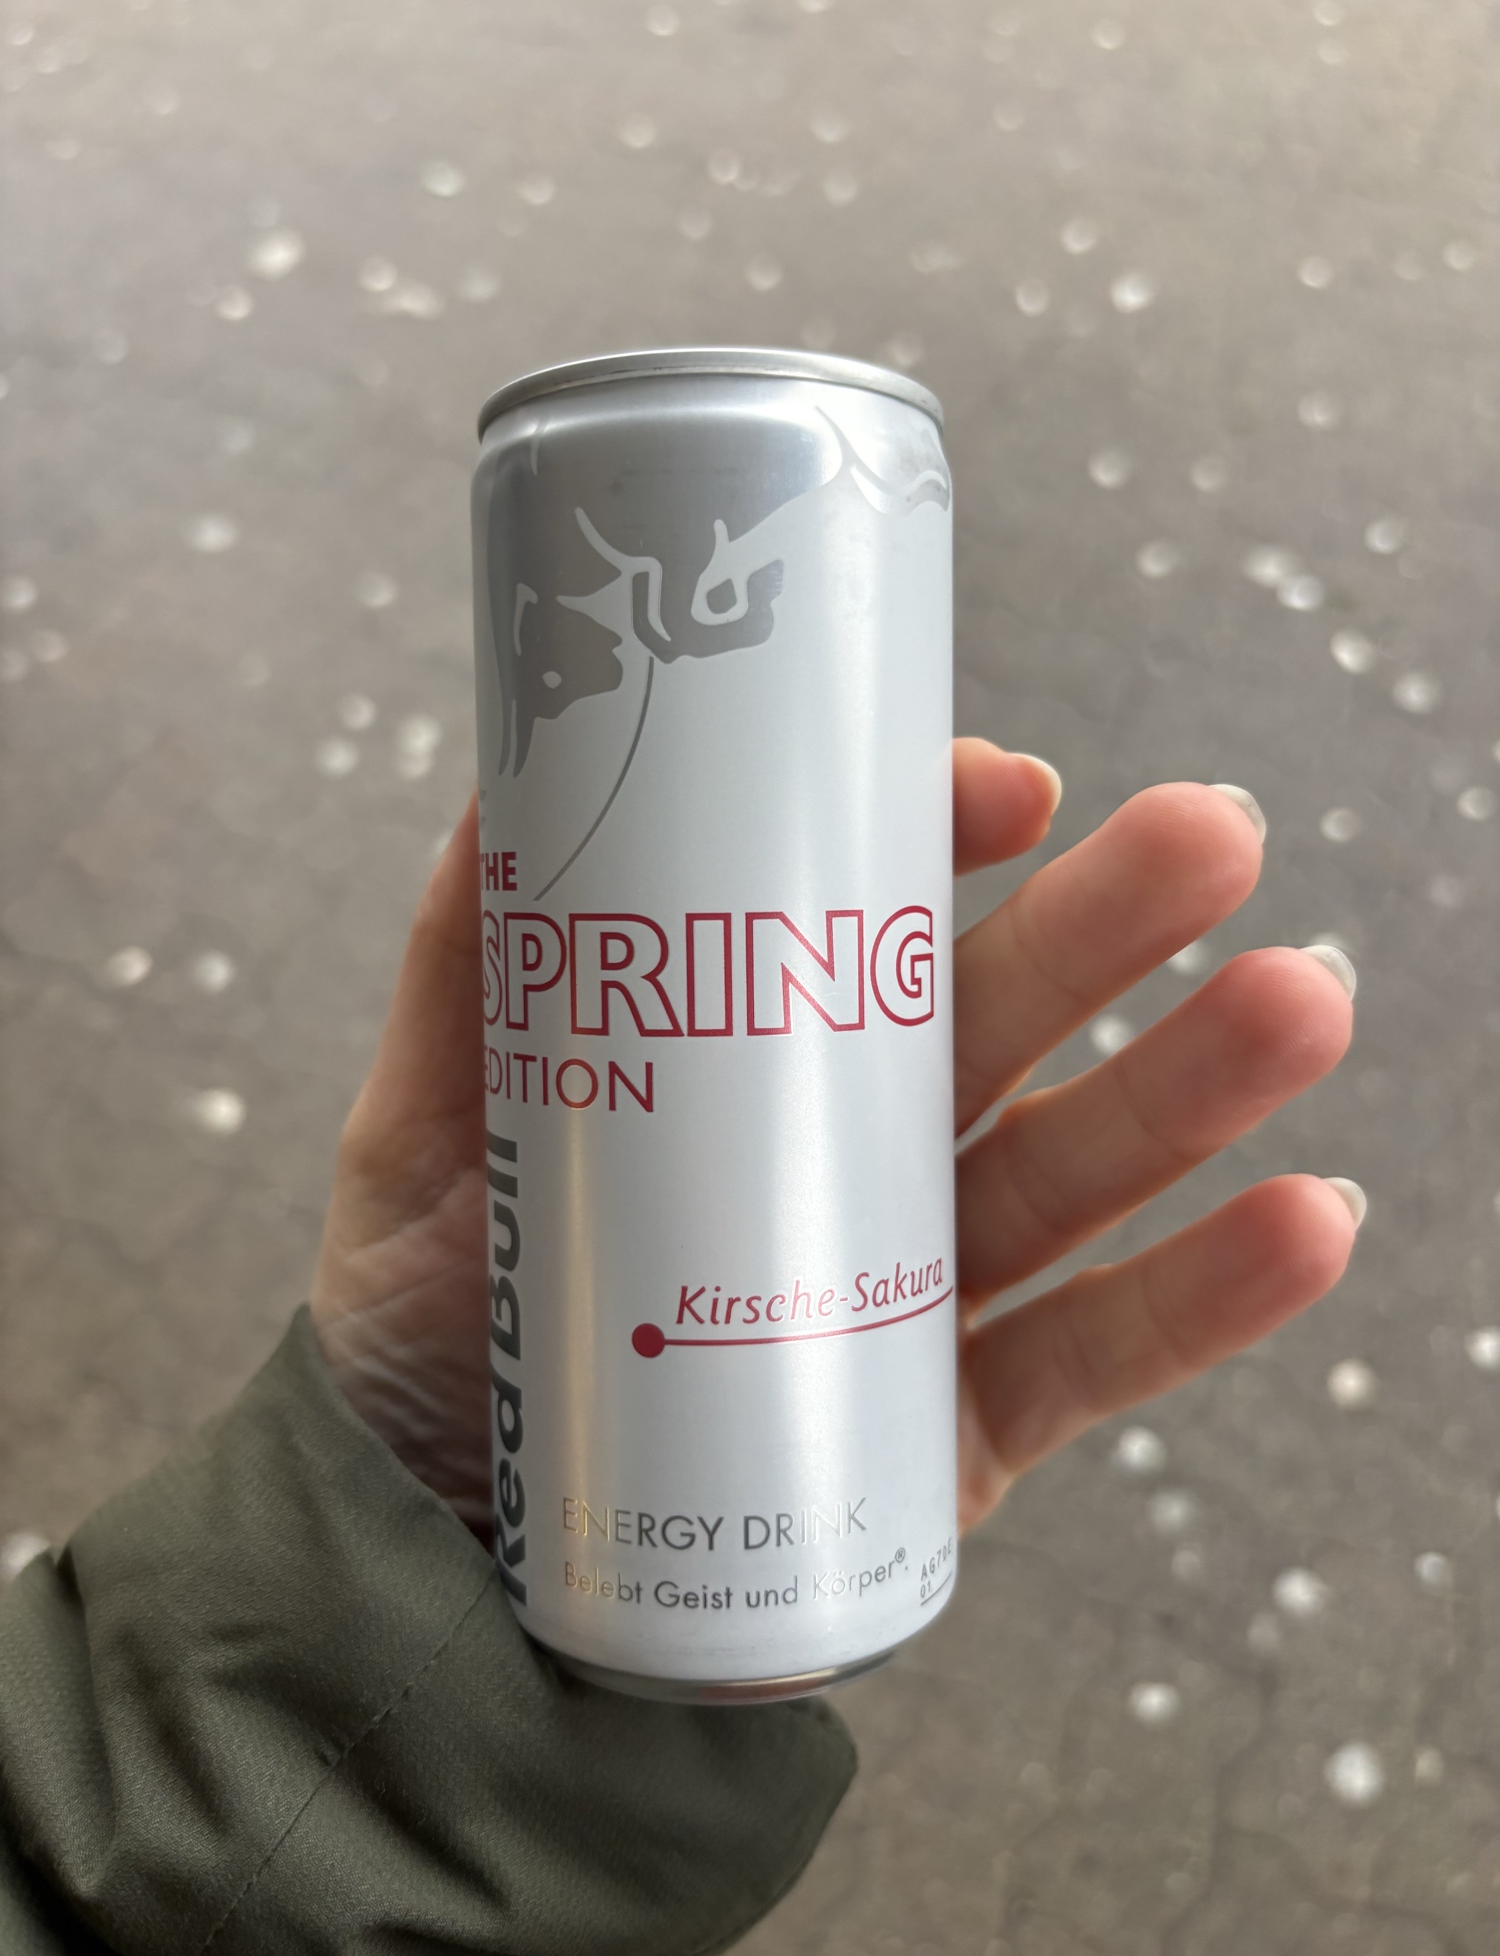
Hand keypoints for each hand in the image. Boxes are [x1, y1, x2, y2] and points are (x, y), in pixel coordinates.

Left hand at [311, 744, 1357, 1538]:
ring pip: (1071, 1169)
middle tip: (1209, 838)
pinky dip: (1202, 1295)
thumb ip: (469, 972)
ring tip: (1297, 1003)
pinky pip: (1092, 1357)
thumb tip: (508, 782)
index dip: (942, 852)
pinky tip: (1305, 1219)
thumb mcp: (424, 1133)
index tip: (1009, 791)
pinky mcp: (956, 1436)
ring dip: (1193, 1084)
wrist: (433, 1574)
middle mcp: (851, 1166)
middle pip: (995, 1031)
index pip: (864, 941)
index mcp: (751, 1076)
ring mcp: (916, 1295)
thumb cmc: (428, 1338)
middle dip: (1107, 931)